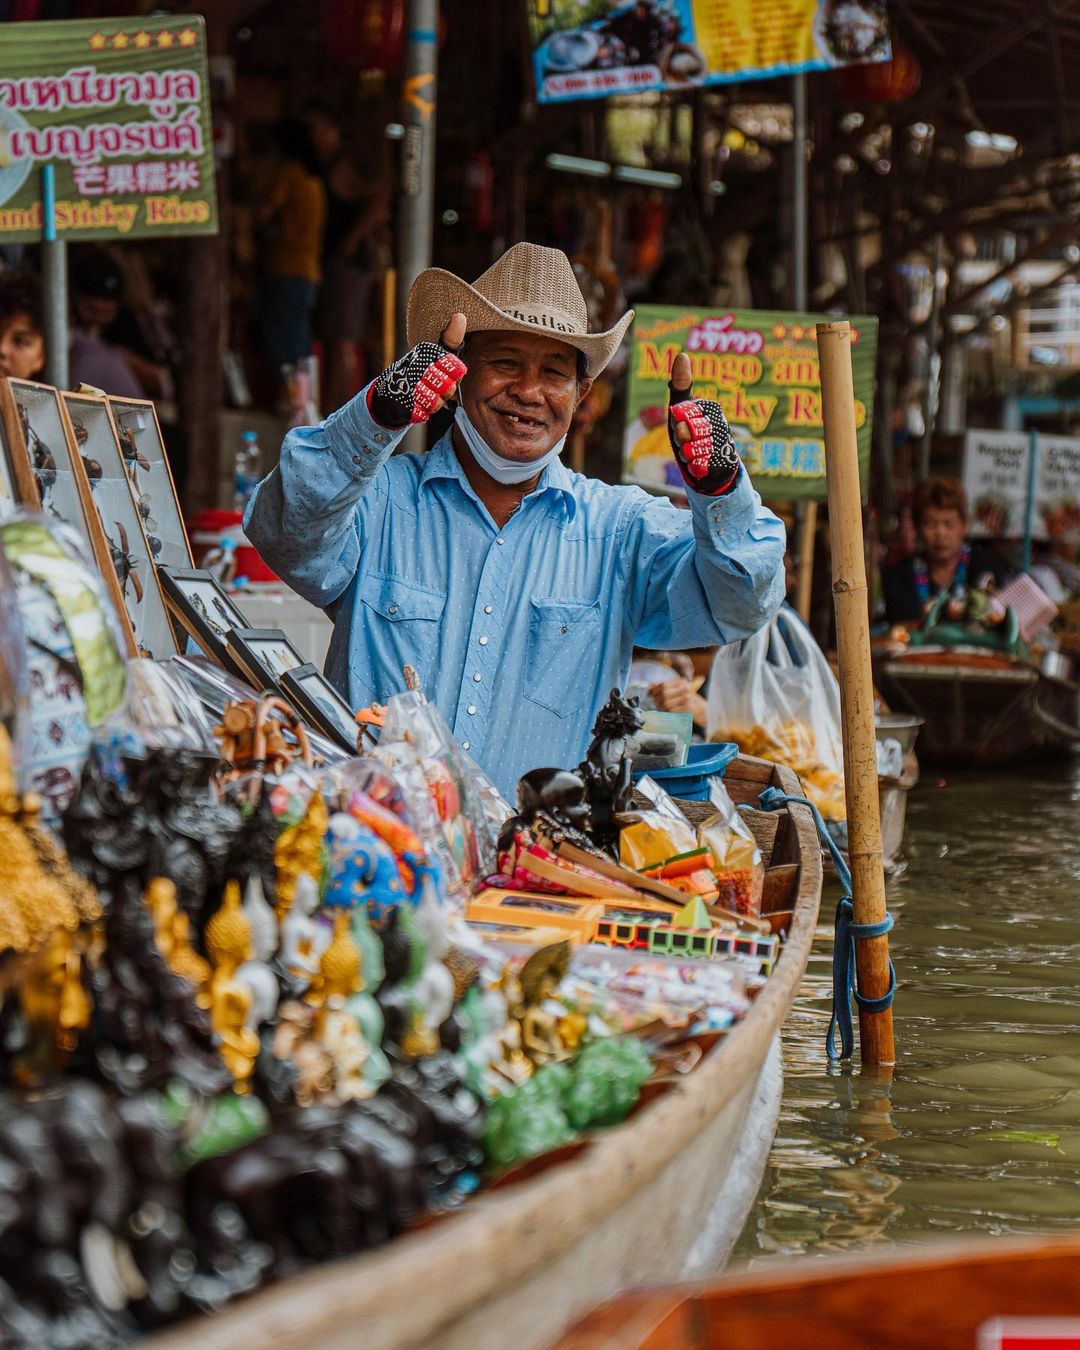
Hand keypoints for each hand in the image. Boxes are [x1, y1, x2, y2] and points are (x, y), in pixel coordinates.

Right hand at [369, 312, 467, 427]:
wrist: (389, 392)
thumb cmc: (420, 371)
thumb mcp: (435, 353)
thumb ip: (451, 340)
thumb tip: (460, 316)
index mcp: (426, 351)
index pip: (456, 368)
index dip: (456, 376)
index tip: (451, 375)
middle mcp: (416, 365)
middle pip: (448, 387)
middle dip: (447, 392)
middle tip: (439, 388)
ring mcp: (407, 385)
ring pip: (436, 402)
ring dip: (435, 404)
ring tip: (428, 397)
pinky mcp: (401, 403)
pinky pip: (422, 414)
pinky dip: (422, 413)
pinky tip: (417, 404)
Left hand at [649, 677, 707, 728]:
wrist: (705, 712)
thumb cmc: (689, 702)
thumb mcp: (678, 692)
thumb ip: (665, 688)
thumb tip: (650, 686)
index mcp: (682, 682)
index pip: (663, 685)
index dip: (654, 691)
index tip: (650, 695)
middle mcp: (685, 688)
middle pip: (663, 694)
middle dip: (657, 701)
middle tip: (658, 705)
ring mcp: (687, 698)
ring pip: (666, 704)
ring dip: (663, 709)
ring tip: (666, 710)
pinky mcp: (688, 708)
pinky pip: (671, 711)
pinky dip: (669, 714)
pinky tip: (671, 714)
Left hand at [667, 352, 740, 493]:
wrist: (711, 465)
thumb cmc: (692, 433)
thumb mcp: (682, 408)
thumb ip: (681, 384)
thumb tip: (682, 354)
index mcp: (711, 408)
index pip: (680, 415)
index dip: (676, 424)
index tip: (681, 425)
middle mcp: (721, 423)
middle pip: (685, 432)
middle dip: (680, 440)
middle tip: (686, 441)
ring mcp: (724, 444)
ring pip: (690, 450)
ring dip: (686, 455)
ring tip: (692, 453)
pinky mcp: (725, 464)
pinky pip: (699, 466)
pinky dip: (695, 468)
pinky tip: (699, 466)